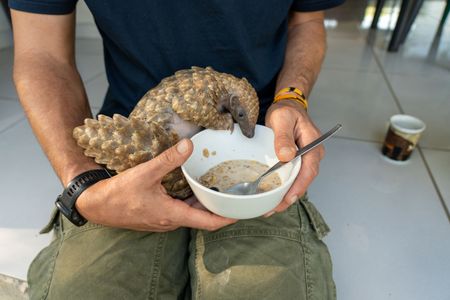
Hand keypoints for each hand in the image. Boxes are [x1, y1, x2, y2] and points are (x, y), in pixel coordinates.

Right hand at [76, 139, 236, 231]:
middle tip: (238, 195)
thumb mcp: (144, 174)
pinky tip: (196, 187)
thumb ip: (168, 160)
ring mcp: (165, 220)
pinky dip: (193, 201)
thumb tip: (189, 145)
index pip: (209, 222)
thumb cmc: (118, 194)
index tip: (244, 211)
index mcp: (173, 215)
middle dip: (221, 207)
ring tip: (222, 189)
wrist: (97, 206)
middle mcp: (172, 221)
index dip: (229, 217)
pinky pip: (182, 210)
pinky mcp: (159, 215)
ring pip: (193, 213)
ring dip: (207, 203)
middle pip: (204, 217)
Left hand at [265, 100, 324, 213]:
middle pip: (304, 180)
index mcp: (313, 145)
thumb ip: (283, 136)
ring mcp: (306, 159)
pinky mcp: (297, 162)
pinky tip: (272, 196)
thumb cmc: (286, 111)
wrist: (288, 106)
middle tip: (273, 209)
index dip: (299, 186)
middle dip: (290, 197)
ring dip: (285, 195)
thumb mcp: (282, 119)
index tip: (288, 199)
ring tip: (270, 207)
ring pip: (298, 181)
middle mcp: (313, 155)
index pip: (309, 170)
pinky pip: (292, 177)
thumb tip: (286, 156)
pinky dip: (283, 188)